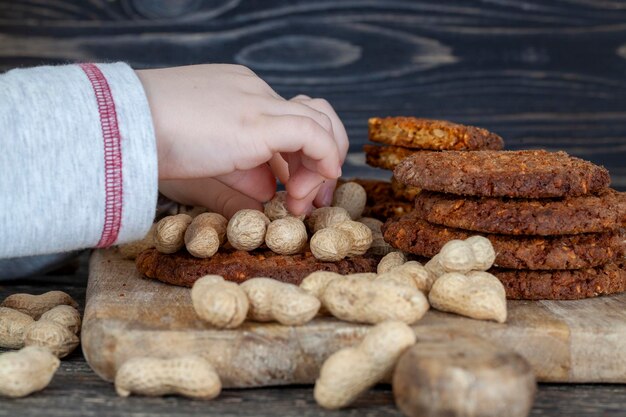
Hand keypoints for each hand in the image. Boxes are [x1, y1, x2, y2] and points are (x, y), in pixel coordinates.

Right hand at [136, 64, 347, 215]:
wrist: (121, 126)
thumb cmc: (150, 142)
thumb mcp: (205, 158)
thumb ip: (242, 171)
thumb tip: (271, 188)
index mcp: (240, 93)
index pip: (288, 121)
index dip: (300, 160)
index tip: (295, 195)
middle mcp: (255, 91)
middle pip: (311, 116)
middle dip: (321, 161)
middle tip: (311, 200)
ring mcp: (258, 101)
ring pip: (319, 123)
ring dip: (321, 167)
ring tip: (303, 202)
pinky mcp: (259, 120)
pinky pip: (314, 134)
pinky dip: (325, 161)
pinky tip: (310, 189)